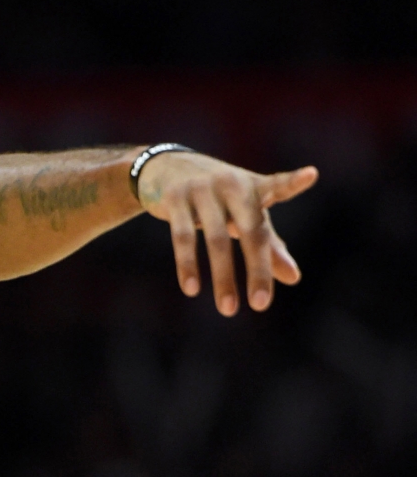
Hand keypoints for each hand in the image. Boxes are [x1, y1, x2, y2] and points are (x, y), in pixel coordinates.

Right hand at [136, 152, 318, 315]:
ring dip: (222, 276)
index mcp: (253, 186)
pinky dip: (188, 264)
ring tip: (228, 309)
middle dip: (257, 269)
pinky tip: (191, 289)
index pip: (277, 185)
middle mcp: (230, 184)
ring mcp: (201, 189)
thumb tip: (293, 278)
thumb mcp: (244, 214)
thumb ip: (269, 244)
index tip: (310, 175)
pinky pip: (183, 236)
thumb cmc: (217, 196)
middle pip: (250, 230)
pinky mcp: (175, 198)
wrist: (165, 167)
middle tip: (260, 304)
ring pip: (216, 238)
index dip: (293, 182)